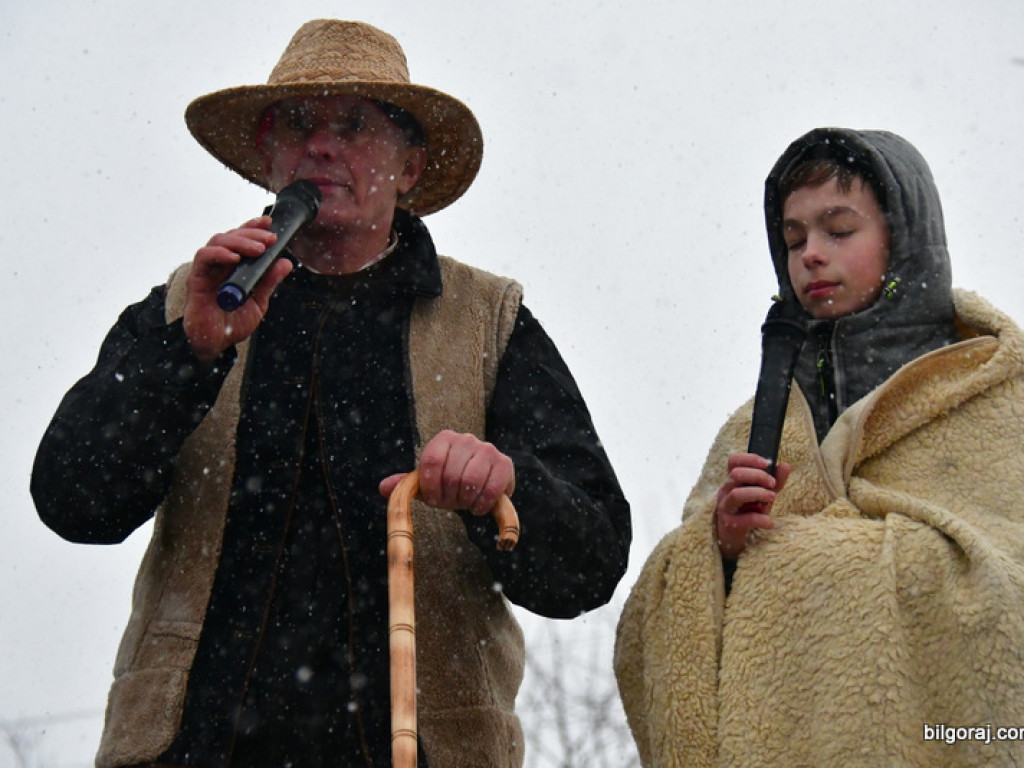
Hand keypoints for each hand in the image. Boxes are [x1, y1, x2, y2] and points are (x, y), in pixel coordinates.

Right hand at [183, 216, 293, 362]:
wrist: (215, 343)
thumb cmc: (233, 323)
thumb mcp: (258, 302)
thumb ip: (269, 282)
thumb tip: (286, 263)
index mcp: (233, 266)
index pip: (241, 239)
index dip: (253, 227)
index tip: (270, 223)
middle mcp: (219, 264)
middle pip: (231, 235)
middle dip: (251, 233)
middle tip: (270, 239)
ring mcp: (207, 269)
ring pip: (218, 241)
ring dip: (239, 241)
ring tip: (258, 249)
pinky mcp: (197, 278)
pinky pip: (203, 257)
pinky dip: (219, 253)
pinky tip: (234, 257)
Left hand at [379, 430, 514, 514]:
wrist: (480, 482)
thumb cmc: (449, 482)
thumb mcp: (427, 483)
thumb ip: (406, 485)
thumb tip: (383, 487)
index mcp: (444, 439)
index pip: (432, 461)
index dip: (430, 486)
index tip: (432, 500)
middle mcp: (466, 439)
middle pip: (451, 474)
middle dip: (449, 497)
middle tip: (450, 504)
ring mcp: (487, 449)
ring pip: (470, 481)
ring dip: (465, 501)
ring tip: (464, 504)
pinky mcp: (504, 463)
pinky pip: (491, 488)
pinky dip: (481, 505)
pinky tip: (477, 508)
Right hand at [715, 453, 790, 559]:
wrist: (736, 539)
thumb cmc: (749, 512)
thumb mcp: (763, 495)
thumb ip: (775, 481)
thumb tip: (785, 465)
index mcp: (732, 481)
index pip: (733, 461)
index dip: (749, 459)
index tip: (767, 463)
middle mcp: (725, 492)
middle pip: (736, 474)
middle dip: (758, 476)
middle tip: (772, 484)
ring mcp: (726, 508)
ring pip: (736, 494)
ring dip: (758, 493)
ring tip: (772, 497)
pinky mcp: (730, 525)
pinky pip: (746, 519)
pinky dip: (762, 519)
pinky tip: (770, 522)